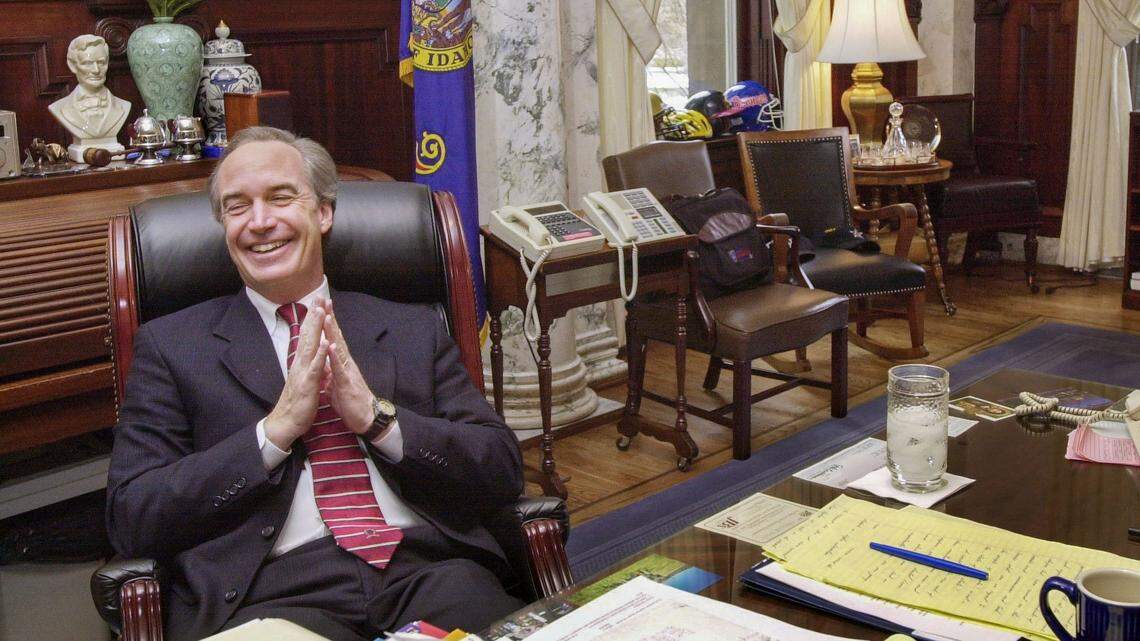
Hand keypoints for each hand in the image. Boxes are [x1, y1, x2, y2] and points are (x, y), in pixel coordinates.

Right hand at [264, 305, 327, 449]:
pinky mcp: (308, 384)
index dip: (313, 320)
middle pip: (308, 335)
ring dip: (316, 328)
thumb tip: (316, 357)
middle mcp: (300, 363)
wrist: (286, 423)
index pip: (308, 336)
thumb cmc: (298, 403)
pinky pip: (316, 367)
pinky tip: (326, 341)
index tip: (318, 303)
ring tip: (321, 311)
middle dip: (314, 316)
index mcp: (302, 363)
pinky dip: (321, 354)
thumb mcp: (307, 381)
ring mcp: (303, 372)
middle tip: (319, 296)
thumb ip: (311, 367)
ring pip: (311, 346)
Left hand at [318, 299, 376, 434]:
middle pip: (337, 337)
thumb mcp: (336, 385)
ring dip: (332, 333)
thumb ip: (330, 374)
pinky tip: (330, 345)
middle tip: (325, 301)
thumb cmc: (351, 403)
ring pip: (338, 348)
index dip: (326, 324)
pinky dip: (334, 356)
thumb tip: (324, 368)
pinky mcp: (347, 382)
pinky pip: (339, 367)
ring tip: (326, 317)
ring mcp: (347, 371)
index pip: (333, 338)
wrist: (365, 418)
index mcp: (341, 362)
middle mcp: (346, 362)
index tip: (321, 307)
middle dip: (330, 319)